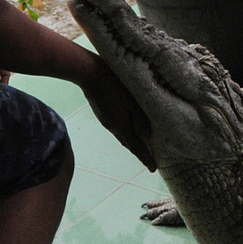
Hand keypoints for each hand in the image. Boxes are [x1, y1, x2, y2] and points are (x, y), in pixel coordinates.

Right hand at [76, 52, 156, 170]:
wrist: (90, 74)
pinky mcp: (101, 114)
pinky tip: (128, 128)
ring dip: (132, 142)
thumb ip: (140, 120)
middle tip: (150, 159)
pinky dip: (125, 133)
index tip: (153, 169)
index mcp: (121, 126)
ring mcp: (105, 121)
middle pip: (128, 144)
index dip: (146, 158)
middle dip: (139, 152)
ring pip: (122, 136)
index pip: (136, 147)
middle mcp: (112, 127)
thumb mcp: (133, 102)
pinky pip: (116, 128)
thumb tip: (147, 136)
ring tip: (142, 146)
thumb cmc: (115, 85)